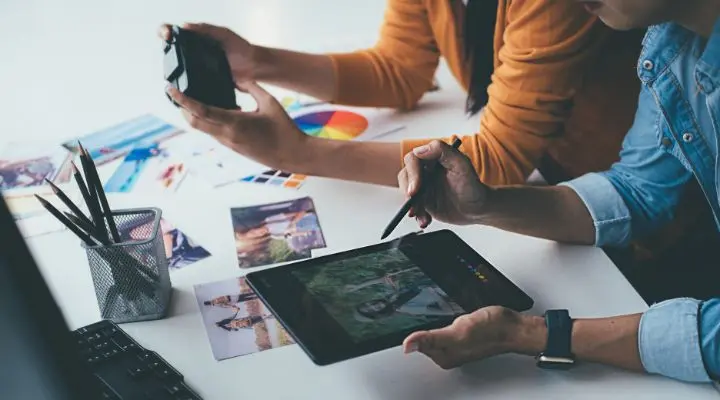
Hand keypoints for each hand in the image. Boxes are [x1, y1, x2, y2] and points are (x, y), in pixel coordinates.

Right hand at [158, 22, 256, 81]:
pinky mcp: (201, 79)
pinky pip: (188, 79)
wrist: (252, 67)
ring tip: (172, 63)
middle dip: (166, 45)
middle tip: (168, 45)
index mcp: (197, 37)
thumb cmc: (240, 48)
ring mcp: (196, 65)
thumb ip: (206, 29)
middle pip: (171, 47)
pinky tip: (181, 80)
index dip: (165, 30)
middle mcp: (194, 50)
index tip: (167, 34)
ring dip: (172, 64)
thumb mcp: (223, 34)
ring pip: (177, 65)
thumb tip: (185, 25)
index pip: (174, 31)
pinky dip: (183, 78)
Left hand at [166, 81, 309, 170]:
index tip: (171, 90)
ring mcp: (229, 144)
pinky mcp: (233, 148)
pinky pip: (214, 132)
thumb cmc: (285, 128)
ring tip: (191, 99)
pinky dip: (208, 121)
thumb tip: (238, 77)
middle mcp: (227, 135)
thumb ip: (252, 87)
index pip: (201, 111)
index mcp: (235, 123)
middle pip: (194, 122)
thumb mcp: (270, 102)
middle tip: (176, 93)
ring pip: (203, 128)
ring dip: (194, 115)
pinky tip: (214, 110)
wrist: (293, 155)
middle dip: (182, 108)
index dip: (183, 100)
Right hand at [398, 140, 488, 227]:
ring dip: (412, 206)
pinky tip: (426, 220)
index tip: (416, 189)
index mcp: (434, 158)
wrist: (477, 209)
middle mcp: (426, 170)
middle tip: (415, 206)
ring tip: (423, 216)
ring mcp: (423, 186)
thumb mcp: (463, 165)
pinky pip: (413, 206)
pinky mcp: (424, 201)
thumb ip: (444, 151)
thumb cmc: (473, 187)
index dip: (412, 173)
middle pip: (406, 176)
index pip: (413, 159)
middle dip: (408, 192)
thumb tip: (421, 149)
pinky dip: (418, 215)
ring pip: (407, 192)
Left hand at [402, 306, 540, 368]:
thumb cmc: (491, 330)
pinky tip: (445, 314)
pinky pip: (443, 327)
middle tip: (417, 310)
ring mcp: (455, 343)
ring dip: (430, 321)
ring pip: (433, 331)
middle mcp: (448, 352)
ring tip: (431, 312)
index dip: (410, 331)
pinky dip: (441, 319)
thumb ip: (432, 338)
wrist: (512, 326)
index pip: (416, 343)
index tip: (401, 318)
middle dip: (420, 324)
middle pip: (423, 337)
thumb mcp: (458, 331)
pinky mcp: (462, 334)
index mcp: (443, 355)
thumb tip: (408, 346)